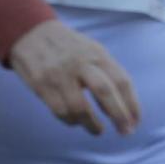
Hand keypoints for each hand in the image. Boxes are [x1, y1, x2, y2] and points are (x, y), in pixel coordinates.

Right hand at [6, 19, 141, 136]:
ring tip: (97, 129)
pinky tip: (75, 121)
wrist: (29, 32)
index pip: (121, 80)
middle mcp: (79, 62)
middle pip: (104, 91)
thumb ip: (107, 73)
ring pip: (80, 108)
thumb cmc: (68, 47)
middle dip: (118, 116)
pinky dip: (71, 121)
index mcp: (96, 53)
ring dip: (93, 125)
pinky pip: (60, 111)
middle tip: (125, 132)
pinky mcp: (40, 84)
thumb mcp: (91, 50)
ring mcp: (58, 73)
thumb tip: (124, 109)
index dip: (132, 105)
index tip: (135, 122)